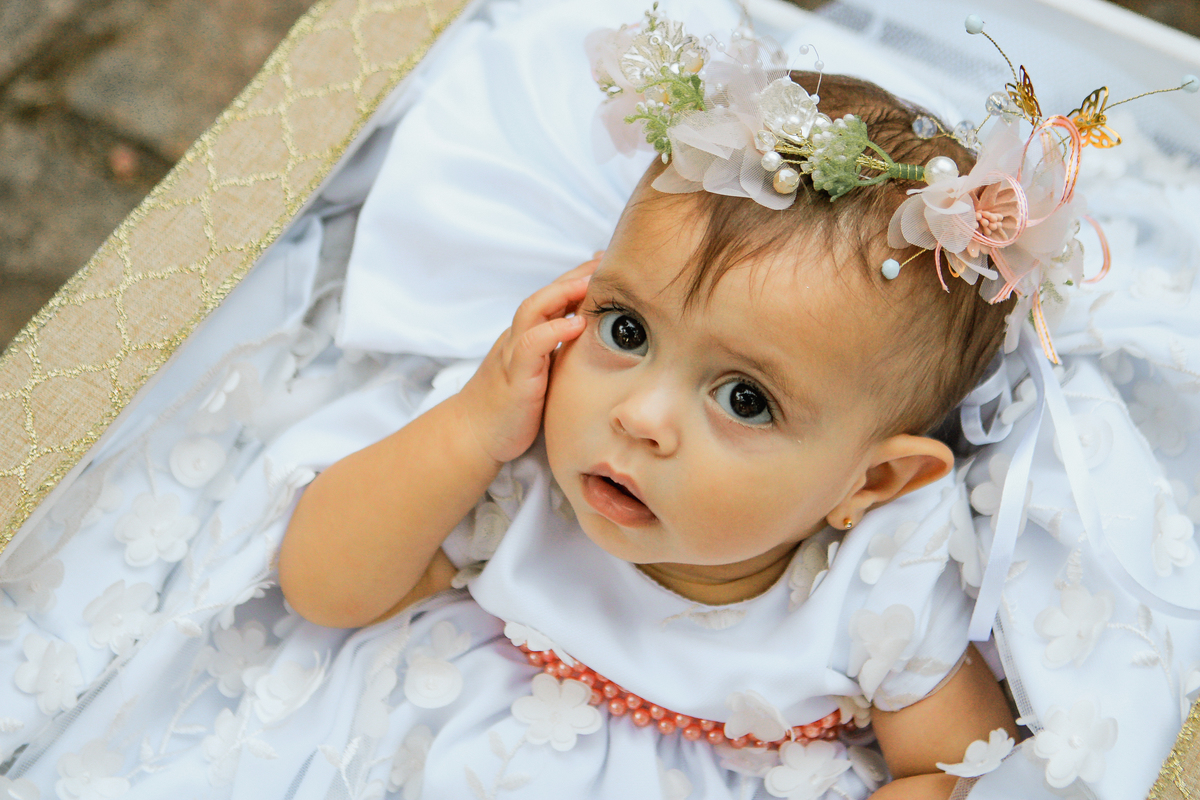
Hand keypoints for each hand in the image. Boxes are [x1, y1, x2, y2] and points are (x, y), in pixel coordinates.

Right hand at [458, 256, 599, 463]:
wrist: (472, 435)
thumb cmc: (512, 407)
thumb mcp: (541, 374)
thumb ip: (559, 355)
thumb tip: (594, 343)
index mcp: (527, 335)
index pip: (553, 296)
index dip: (579, 277)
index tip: (606, 263)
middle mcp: (519, 337)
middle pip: (545, 293)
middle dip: (576, 274)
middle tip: (606, 261)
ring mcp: (513, 354)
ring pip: (533, 310)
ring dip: (562, 293)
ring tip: (590, 283)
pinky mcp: (515, 378)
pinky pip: (531, 346)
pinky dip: (553, 331)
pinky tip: (577, 325)